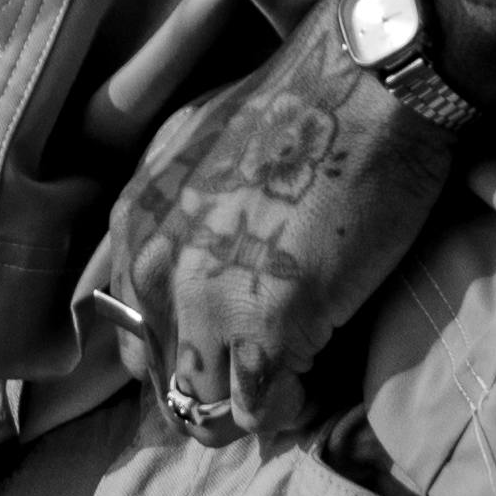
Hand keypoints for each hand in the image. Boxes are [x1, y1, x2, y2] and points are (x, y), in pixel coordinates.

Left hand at [70, 5, 454, 448]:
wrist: (362, 85)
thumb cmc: (298, 106)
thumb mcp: (194, 144)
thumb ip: (173, 210)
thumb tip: (186, 266)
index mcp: (134, 225)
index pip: (135, 337)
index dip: (183, 354)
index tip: (227, 350)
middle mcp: (155, 269)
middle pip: (167, 383)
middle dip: (212, 391)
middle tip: (263, 376)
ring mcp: (206, 302)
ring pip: (207, 409)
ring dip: (248, 405)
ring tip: (290, 380)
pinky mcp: (266, 327)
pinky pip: (261, 410)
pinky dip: (287, 408)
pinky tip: (311, 379)